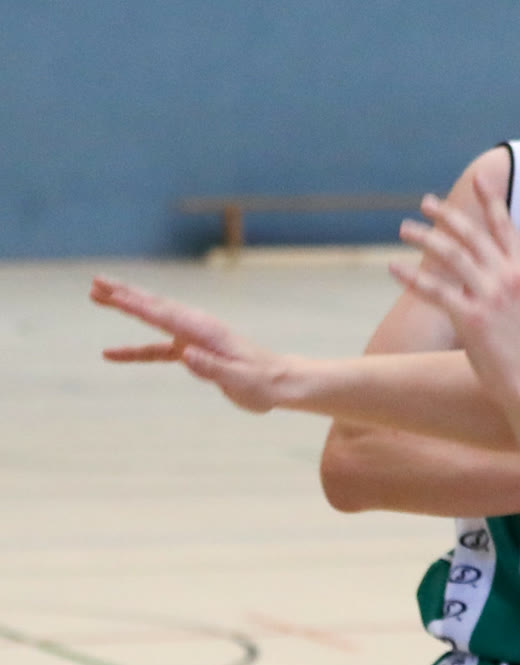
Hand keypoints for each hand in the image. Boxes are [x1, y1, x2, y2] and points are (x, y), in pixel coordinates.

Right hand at [91, 276, 291, 411]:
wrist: (280, 382)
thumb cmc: (262, 382)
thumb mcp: (239, 380)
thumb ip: (212, 368)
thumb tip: (185, 353)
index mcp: (206, 332)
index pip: (165, 316)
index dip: (137, 306)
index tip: (113, 296)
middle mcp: (198, 328)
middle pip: (155, 307)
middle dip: (125, 294)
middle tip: (95, 282)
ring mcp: (193, 337)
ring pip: (153, 319)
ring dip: (127, 307)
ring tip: (97, 296)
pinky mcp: (192, 351)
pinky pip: (156, 347)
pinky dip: (133, 348)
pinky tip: (110, 353)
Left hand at [391, 176, 519, 406]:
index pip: (506, 227)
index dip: (491, 201)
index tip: (478, 180)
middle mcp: (510, 277)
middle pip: (473, 235)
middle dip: (446, 215)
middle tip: (424, 204)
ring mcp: (490, 296)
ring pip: (451, 255)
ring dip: (425, 237)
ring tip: (404, 228)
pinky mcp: (470, 317)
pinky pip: (435, 289)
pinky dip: (413, 277)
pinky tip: (394, 267)